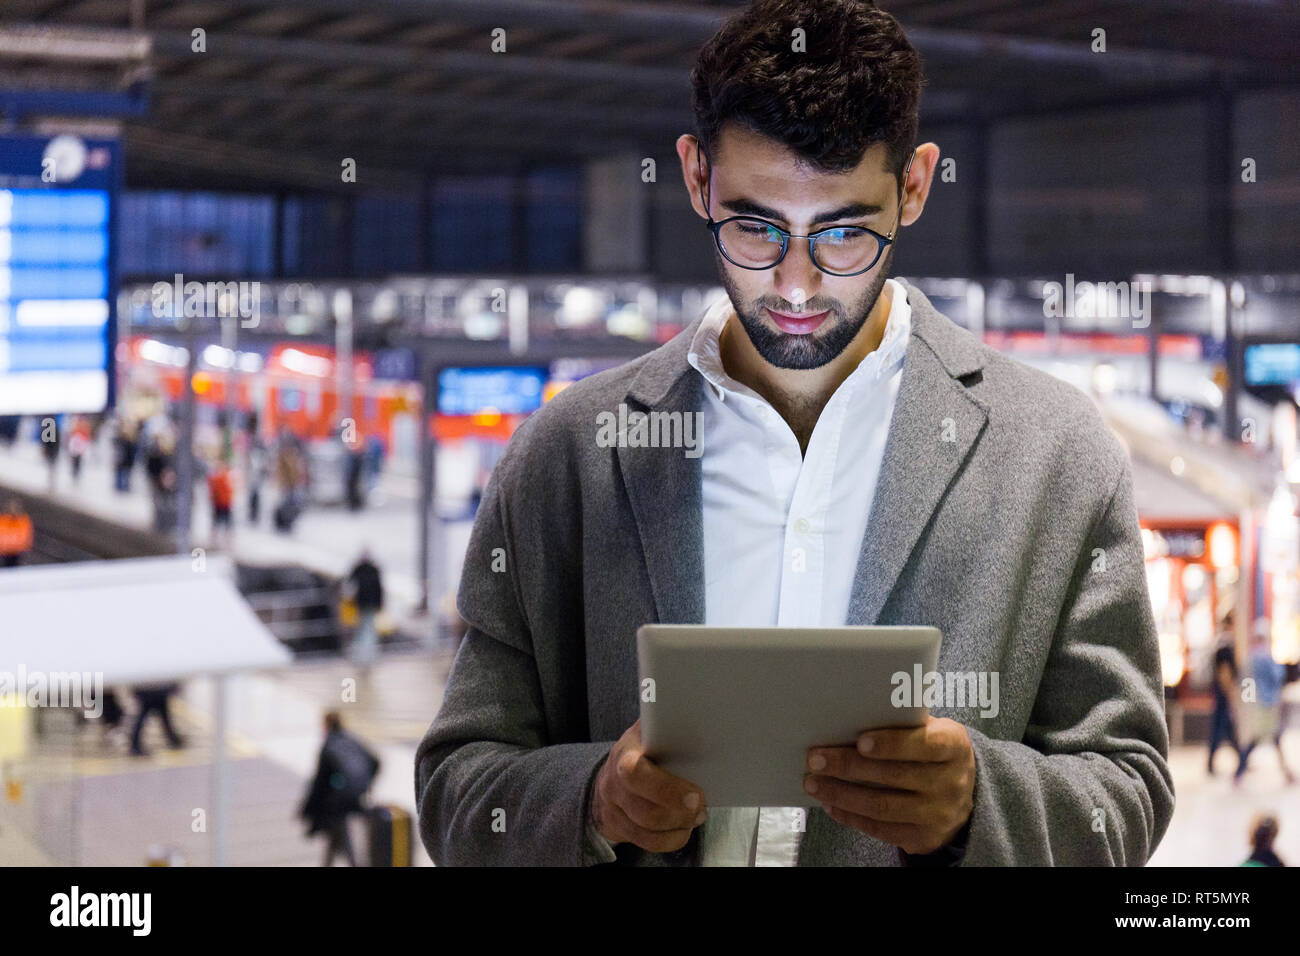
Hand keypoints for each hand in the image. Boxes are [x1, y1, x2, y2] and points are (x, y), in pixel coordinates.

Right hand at [590, 718, 707, 852]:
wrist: (609, 775)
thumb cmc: (641, 748)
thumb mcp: (647, 730)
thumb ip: (666, 723)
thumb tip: (703, 710)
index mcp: (625, 755)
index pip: (635, 774)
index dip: (666, 789)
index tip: (695, 795)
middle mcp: (615, 784)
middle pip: (646, 811)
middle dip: (680, 812)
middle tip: (701, 805)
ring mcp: (615, 809)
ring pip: (648, 830)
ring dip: (679, 825)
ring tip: (697, 814)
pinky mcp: (620, 828)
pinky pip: (648, 843)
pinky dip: (671, 839)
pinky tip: (684, 827)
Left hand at [804, 716, 974, 854]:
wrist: (962, 794)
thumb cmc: (934, 751)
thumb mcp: (932, 730)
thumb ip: (903, 724)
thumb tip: (850, 717)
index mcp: (954, 747)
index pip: (925, 745)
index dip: (893, 744)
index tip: (860, 741)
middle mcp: (950, 783)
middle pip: (894, 776)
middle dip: (849, 766)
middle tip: (816, 759)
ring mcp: (937, 814)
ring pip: (882, 806)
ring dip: (841, 794)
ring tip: (813, 782)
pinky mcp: (923, 838)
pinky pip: (880, 829)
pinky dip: (850, 816)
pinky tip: (830, 803)